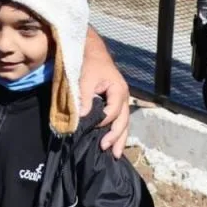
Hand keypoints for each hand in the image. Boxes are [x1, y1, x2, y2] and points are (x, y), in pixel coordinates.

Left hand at [80, 29, 130, 158]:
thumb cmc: (89, 63)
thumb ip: (85, 97)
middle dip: (116, 136)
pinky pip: (119, 119)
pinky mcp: (115, 102)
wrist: (91, 51)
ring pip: (124, 122)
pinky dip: (117, 131)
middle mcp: (124, 97)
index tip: (91, 128)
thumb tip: (82, 116)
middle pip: (123, 120)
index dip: (103, 121)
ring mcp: (121, 100)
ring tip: (115, 155)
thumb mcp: (85, 78)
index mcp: (119, 90)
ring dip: (120, 138)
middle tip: (106, 149)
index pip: (113, 112)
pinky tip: (114, 143)